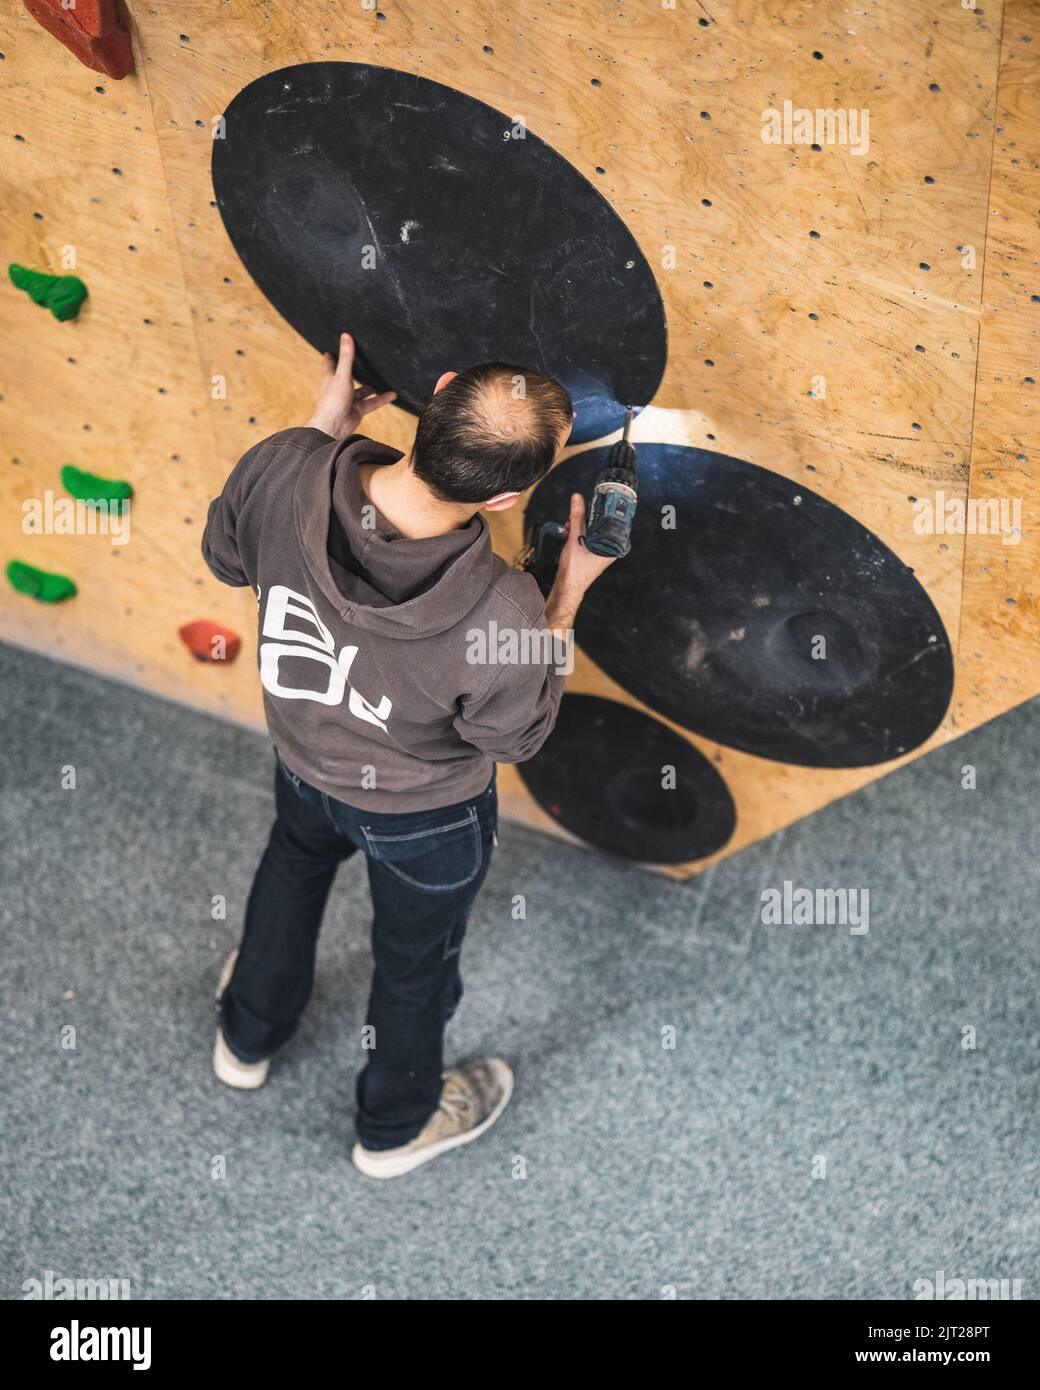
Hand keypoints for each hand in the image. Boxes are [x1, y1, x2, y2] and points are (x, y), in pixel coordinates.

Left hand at [305, 332, 396, 437]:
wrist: (333, 428)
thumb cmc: (332, 402)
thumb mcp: (342, 376)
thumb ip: (347, 357)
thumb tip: (346, 335)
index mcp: (331, 378)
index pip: (330, 364)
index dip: (331, 356)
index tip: (331, 349)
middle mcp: (340, 388)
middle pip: (348, 376)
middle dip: (354, 370)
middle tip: (362, 360)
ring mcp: (349, 400)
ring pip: (363, 390)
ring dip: (372, 386)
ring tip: (382, 378)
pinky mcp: (358, 410)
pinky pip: (372, 402)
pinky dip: (382, 399)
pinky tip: (393, 395)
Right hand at [544, 492, 616, 630]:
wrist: (567, 587)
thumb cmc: (575, 568)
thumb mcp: (576, 537)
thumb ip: (577, 516)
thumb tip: (578, 498)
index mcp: (613, 546)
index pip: (615, 522)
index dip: (606, 510)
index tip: (600, 500)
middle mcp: (609, 550)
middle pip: (601, 526)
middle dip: (586, 518)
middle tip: (577, 515)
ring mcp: (600, 553)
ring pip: (592, 532)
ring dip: (579, 526)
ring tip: (569, 526)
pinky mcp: (591, 556)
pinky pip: (586, 539)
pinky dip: (577, 534)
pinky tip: (568, 533)